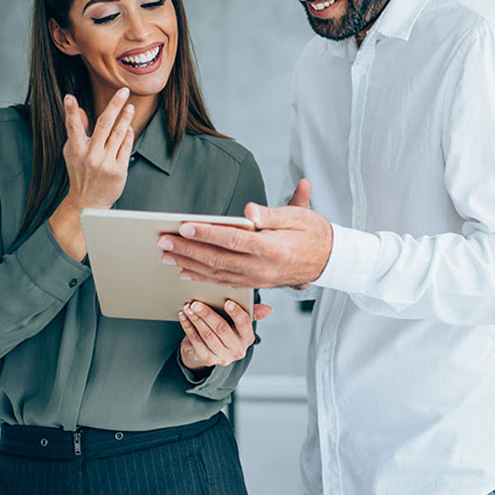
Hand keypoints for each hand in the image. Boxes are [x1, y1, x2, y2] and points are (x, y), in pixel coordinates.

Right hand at [48, 88, 133, 260]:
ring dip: (125, 117)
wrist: (89, 202)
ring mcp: (105, 162)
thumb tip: (78, 110)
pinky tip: (128, 127)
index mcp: (76, 150)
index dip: (71, 111)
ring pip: (118, 133)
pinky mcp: (119, 169)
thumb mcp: (72, 152)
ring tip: (130, 106)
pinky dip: (128, 135)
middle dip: (115, 104)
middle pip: (104, 124)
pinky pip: (126, 146)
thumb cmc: (80, 174)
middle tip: (123, 91)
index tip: (70, 97)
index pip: (73, 127)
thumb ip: (76, 131)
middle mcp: (90, 155)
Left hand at [158, 179, 332, 288]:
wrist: (331, 260)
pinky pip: (225, 282)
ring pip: (218, 274)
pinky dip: (203, 277)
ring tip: (167, 257)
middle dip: (188, 251)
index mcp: (273, 248)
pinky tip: (187, 272)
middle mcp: (263, 268)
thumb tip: (249, 211)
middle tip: (164, 242)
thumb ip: (271, 213)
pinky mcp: (256, 284)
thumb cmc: (314, 232)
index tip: (184, 227)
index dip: (206, 234)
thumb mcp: (298, 215)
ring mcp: (259, 279)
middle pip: (218, 259)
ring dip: (190, 265)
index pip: (232, 240)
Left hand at [179, 299, 272, 372]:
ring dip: (196, 319)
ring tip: (188, 307)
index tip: (227, 301)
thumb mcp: (237, 322)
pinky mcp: (207, 359)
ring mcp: (221, 357)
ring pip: (207, 335)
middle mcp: (237, 350)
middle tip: (196, 302)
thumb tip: (269, 309)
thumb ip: (250, 312)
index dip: (236, 313)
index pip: (245, 324)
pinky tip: (183, 316)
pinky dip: (188, 327)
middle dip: (208, 314)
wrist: (207, 351)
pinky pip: (196, 341)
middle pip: (222, 329)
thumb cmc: (224, 330)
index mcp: (247, 338)